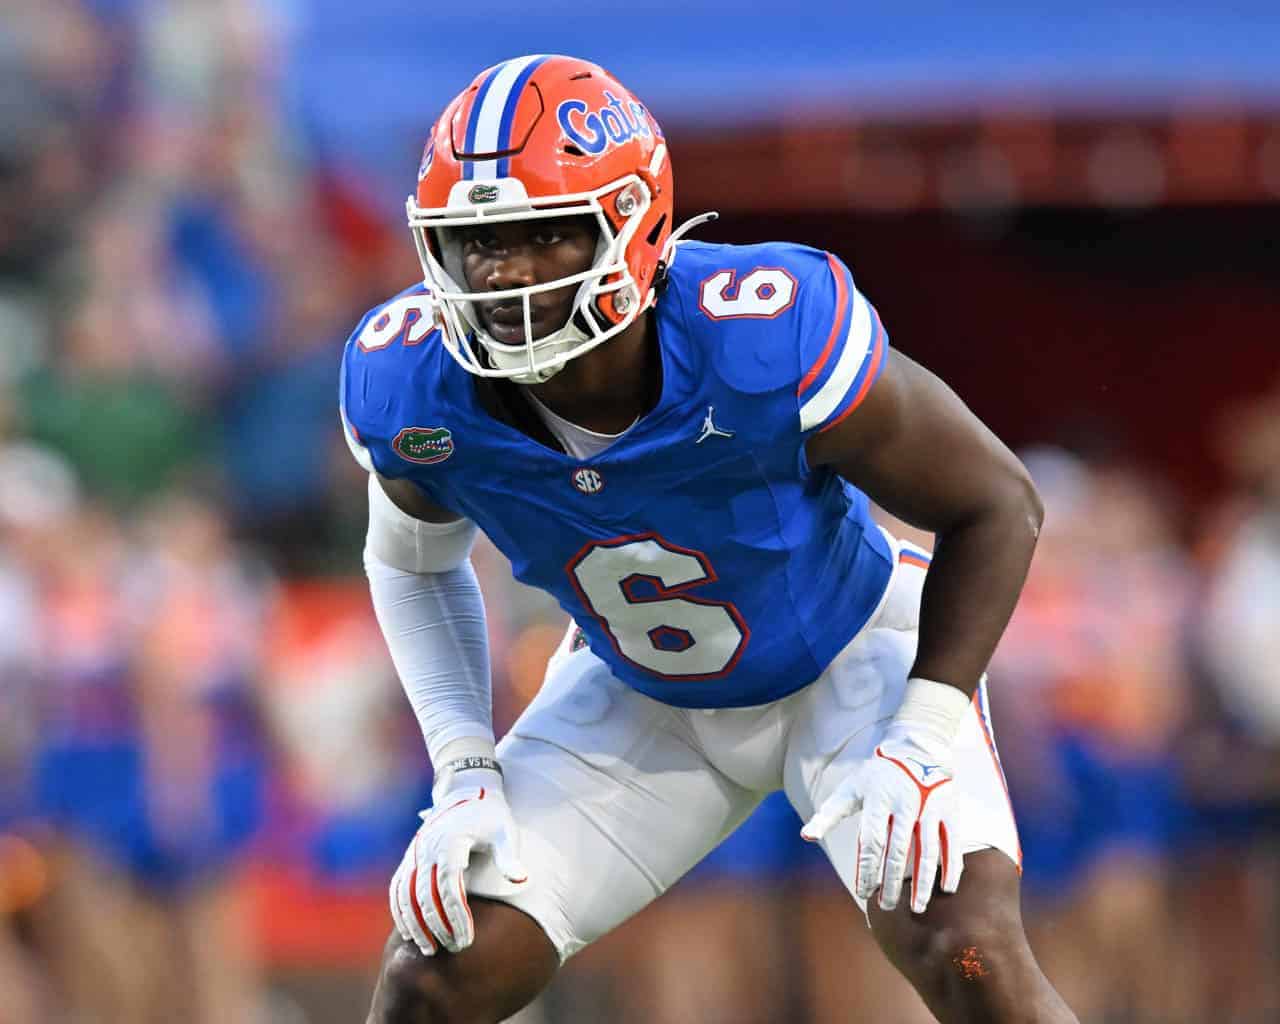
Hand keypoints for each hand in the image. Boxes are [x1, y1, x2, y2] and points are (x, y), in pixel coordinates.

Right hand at [389, 770, 527, 955]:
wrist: (467, 789)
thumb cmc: (491, 815)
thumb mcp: (505, 832)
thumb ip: (509, 857)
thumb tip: (521, 880)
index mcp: (451, 842)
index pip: (449, 886)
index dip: (456, 915)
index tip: (466, 938)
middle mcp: (427, 848)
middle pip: (426, 895)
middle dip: (438, 926)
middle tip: (454, 949)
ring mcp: (415, 853)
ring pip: (406, 895)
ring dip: (415, 924)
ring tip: (429, 949)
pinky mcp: (409, 857)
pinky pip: (397, 888)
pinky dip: (400, 911)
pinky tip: (409, 932)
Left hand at [802, 734, 961, 913]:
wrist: (917, 748)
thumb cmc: (877, 776)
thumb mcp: (850, 789)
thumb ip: (829, 814)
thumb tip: (806, 836)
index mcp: (878, 799)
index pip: (871, 841)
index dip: (867, 870)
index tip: (863, 892)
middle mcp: (905, 803)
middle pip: (898, 850)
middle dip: (891, 882)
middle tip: (885, 906)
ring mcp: (930, 808)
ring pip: (928, 852)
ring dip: (923, 883)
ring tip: (916, 908)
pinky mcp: (949, 811)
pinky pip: (952, 844)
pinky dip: (951, 867)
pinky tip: (945, 889)